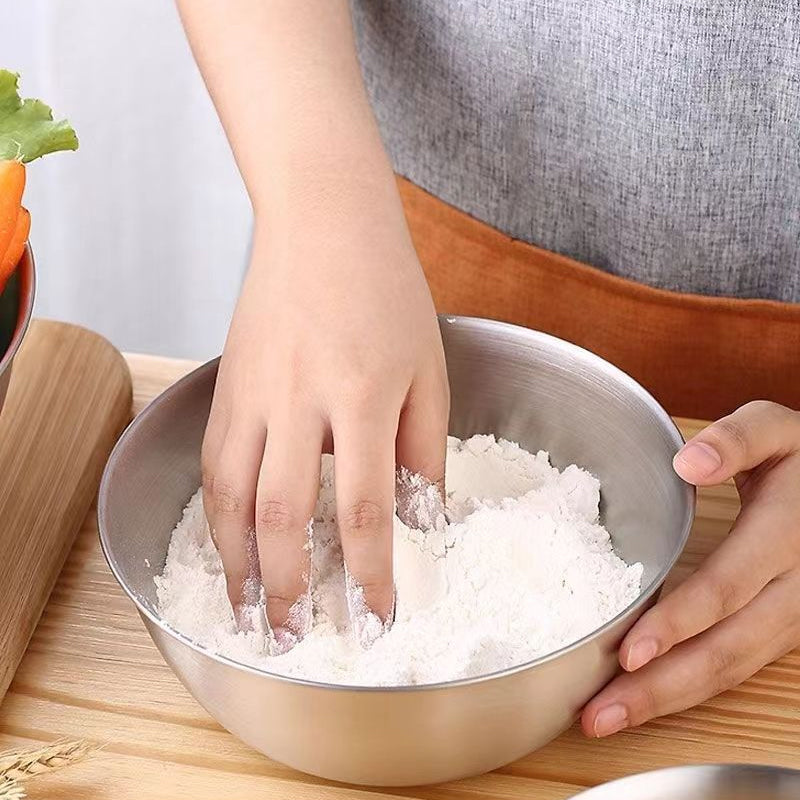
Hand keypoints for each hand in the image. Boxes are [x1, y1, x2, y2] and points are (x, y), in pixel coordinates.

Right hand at [201, 185, 448, 646]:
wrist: (323, 223)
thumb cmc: (387, 288)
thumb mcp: (429, 366)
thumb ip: (425, 446)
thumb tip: (423, 518)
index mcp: (365, 394)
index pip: (365, 508)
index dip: (371, 574)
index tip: (376, 617)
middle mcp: (301, 399)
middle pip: (285, 516)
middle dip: (291, 588)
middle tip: (298, 637)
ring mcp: (254, 392)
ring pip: (232, 498)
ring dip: (239, 565)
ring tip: (250, 613)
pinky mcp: (226, 385)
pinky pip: (214, 464)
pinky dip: (218, 518)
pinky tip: (229, 549)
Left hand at [582, 400, 799, 736]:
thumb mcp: (776, 430)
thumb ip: (737, 439)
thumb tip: (690, 462)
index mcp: (786, 534)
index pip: (728, 588)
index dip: (679, 622)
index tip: (629, 652)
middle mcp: (794, 587)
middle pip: (726, 649)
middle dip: (660, 687)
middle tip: (599, 714)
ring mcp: (791, 615)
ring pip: (731, 669)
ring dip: (668, 699)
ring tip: (606, 718)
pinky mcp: (780, 628)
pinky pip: (735, 666)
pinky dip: (688, 688)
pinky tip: (645, 698)